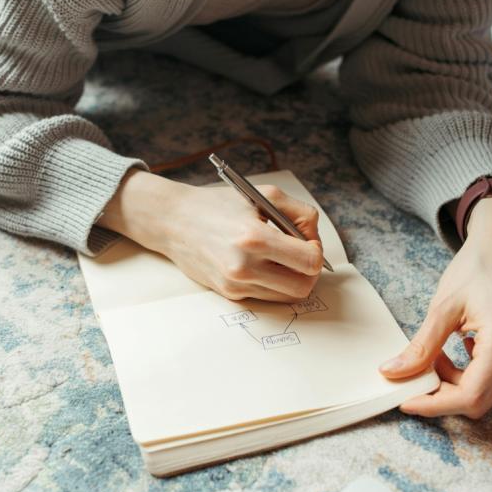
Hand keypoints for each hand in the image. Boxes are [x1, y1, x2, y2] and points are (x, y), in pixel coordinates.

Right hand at [97, 169, 324, 301]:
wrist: (175, 221)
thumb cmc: (218, 205)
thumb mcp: (262, 195)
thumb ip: (299, 213)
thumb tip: (315, 239)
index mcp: (255, 238)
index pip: (309, 262)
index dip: (316, 252)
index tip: (308, 242)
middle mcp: (244, 266)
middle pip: (303, 287)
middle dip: (309, 272)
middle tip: (300, 254)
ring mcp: (236, 284)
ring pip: (287, 296)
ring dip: (292, 279)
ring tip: (281, 258)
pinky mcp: (229, 294)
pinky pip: (266, 296)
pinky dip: (272, 283)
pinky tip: (262, 264)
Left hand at [378, 193, 491, 418]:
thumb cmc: (475, 270)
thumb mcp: (441, 308)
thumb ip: (420, 346)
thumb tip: (393, 373)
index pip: (470, 396)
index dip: (435, 404)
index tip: (408, 401)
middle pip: (481, 400)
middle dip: (445, 391)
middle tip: (424, 367)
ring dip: (462, 382)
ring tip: (446, 352)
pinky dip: (479, 375)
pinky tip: (468, 349)